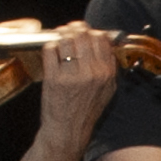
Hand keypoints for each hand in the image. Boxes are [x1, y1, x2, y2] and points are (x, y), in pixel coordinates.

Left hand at [34, 21, 116, 154]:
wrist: (68, 131)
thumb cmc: (86, 112)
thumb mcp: (107, 91)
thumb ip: (109, 68)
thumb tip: (106, 45)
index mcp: (106, 74)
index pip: (101, 39)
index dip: (91, 31)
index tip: (85, 31)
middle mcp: (92, 73)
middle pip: (83, 35)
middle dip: (74, 29)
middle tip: (68, 30)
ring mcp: (72, 75)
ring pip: (66, 40)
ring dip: (61, 36)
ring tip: (59, 39)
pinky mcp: (54, 78)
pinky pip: (51, 50)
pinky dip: (50, 47)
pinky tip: (51, 51)